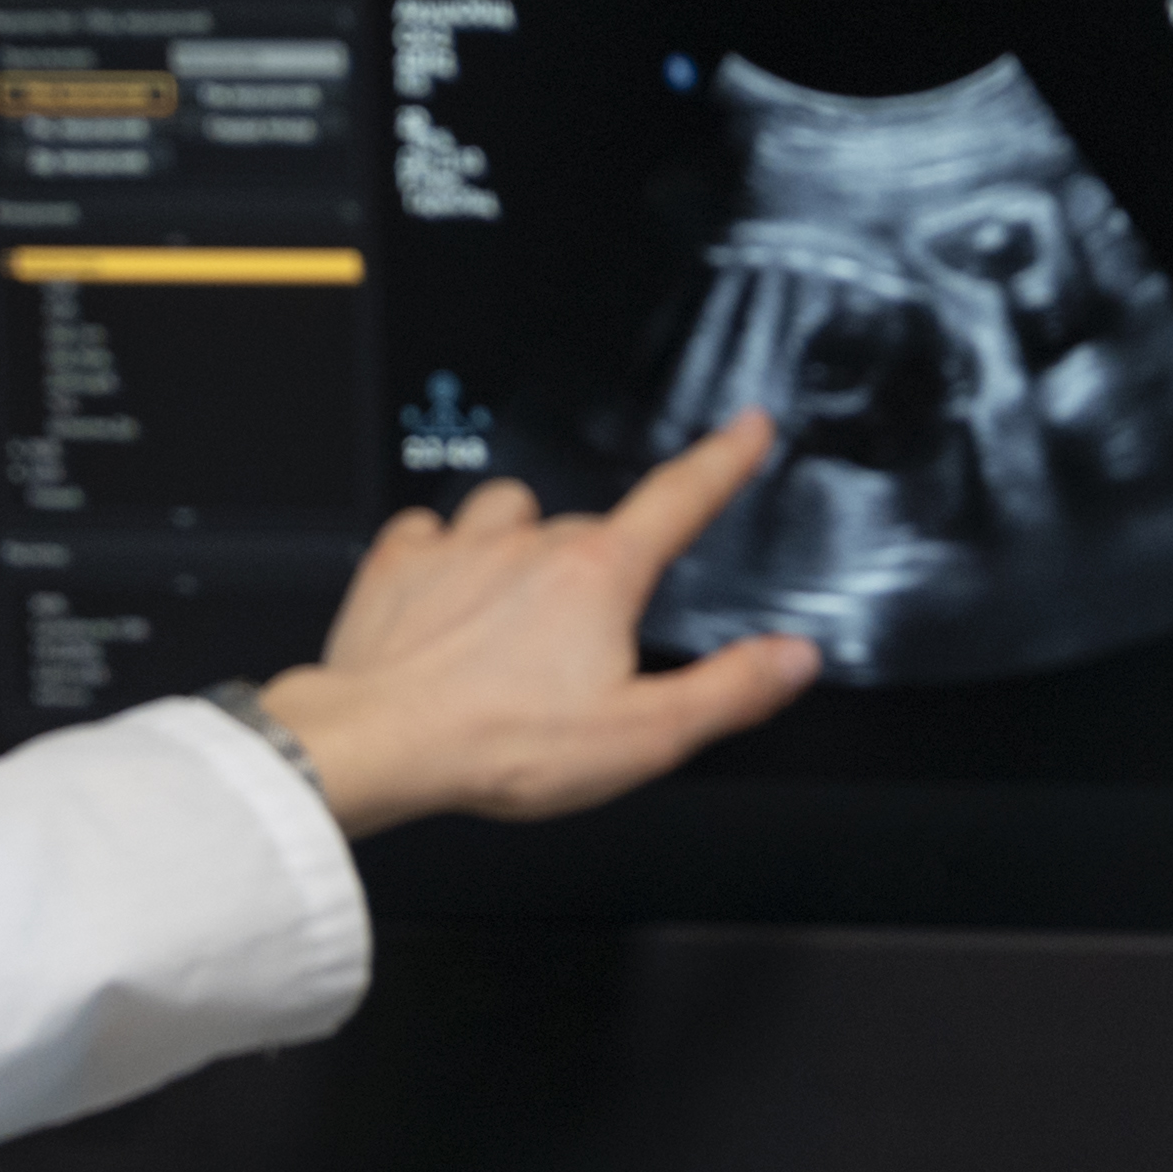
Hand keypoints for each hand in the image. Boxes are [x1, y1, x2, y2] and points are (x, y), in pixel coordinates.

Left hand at [262, 412, 819, 833]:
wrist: (380, 743)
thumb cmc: (503, 743)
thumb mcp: (643, 735)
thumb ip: (728, 690)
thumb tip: (793, 657)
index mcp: (599, 576)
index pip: (679, 499)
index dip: (723, 460)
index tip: (748, 428)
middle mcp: (533, 543)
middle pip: (591, 529)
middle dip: (600, 567)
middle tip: (588, 640)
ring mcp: (462, 545)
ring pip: (510, 511)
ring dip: (520, 541)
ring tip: (515, 604)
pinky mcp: (400, 564)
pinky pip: (430, 528)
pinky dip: (441, 551)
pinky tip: (444, 593)